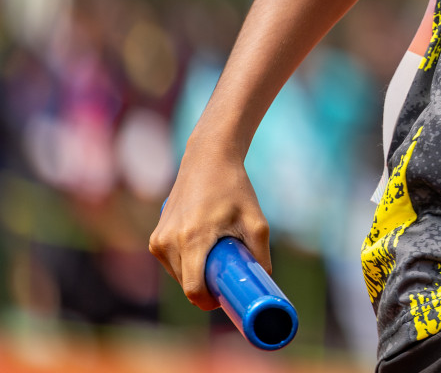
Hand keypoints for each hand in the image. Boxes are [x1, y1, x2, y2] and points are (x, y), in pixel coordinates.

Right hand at [148, 143, 271, 310]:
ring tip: (218, 253)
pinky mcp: (155, 238)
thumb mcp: (256, 220)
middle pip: (187, 284)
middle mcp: (168, 242)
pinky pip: (172, 263)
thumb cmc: (234, 188)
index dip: (210, 301)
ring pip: (178, 275)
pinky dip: (187, 263)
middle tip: (230, 271)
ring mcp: (158, 241)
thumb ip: (261, 253)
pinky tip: (203, 247)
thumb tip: (264, 280)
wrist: (207, 160)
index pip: (193, 289)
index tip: (226, 298)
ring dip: (197, 273)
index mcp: (192, 239)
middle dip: (207, 286)